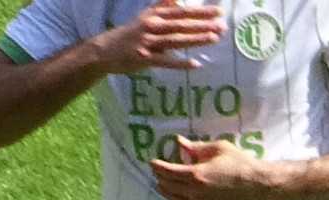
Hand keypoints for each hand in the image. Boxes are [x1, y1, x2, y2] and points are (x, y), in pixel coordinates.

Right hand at [90, 0, 221, 72]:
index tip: (219, 11)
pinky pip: (165, 61)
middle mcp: (152, 26)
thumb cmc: (131, 33)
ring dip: (195, 39)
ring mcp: (148, 43)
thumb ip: (162, 6)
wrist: (106, 49)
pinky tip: (195, 64)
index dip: (200, 11)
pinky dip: (180, 63)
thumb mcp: (145, 16)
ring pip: (175, 40)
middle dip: (203, 24)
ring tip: (214, 38)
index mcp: (154, 15)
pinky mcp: (145, 58)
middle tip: (222, 25)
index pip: (181, 12)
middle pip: (180, 24)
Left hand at [147, 135, 285, 199]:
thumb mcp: (218, 148)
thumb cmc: (240, 163)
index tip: (152, 162)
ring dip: (165, 193)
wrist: (259, 185)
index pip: (167, 171)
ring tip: (160, 187)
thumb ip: (196, 147)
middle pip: (169, 186)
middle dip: (160, 178)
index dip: (157, 166)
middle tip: (157, 173)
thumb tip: (179, 142)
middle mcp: (195, 192)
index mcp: (195, 174)